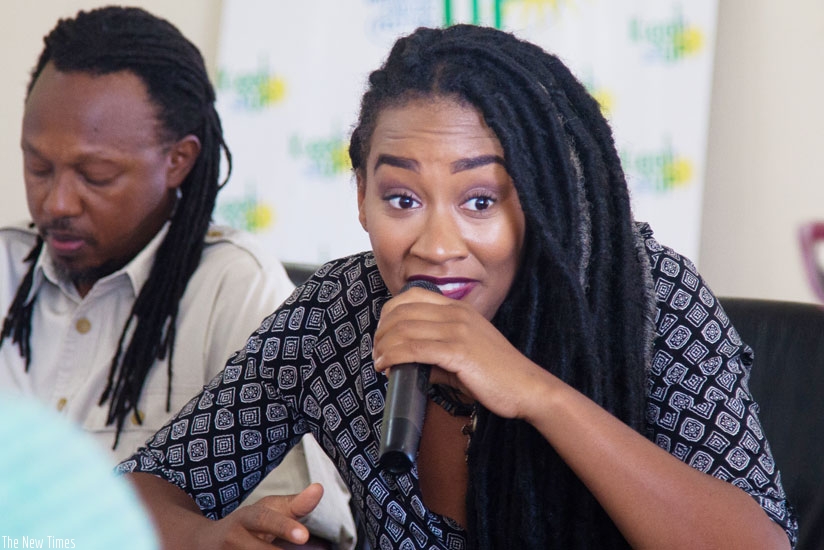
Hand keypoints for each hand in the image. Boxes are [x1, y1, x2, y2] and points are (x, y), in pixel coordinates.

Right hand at [193, 483, 323, 549]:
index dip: (284, 527)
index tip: (304, 535)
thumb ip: (295, 505)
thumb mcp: (267, 511)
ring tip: (284, 549)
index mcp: (245, 518)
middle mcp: (232, 539)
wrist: (204, 542)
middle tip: (303, 548)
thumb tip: (319, 489)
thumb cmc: (246, 526)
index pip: (265, 519)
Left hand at [373, 287, 551, 420]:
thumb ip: (436, 353)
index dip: (389, 312)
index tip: (382, 334)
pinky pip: (414, 349)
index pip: (411, 295)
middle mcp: (456, 313)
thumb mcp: (464, 353)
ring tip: (379, 362)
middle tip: (377, 351)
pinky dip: (394, 357)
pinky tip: (387, 368)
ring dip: (383, 347)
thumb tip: (409, 364)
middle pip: (402, 311)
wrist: (527, 387)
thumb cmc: (497, 374)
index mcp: (459, 308)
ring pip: (404, 329)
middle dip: (381, 332)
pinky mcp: (457, 351)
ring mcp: (457, 330)